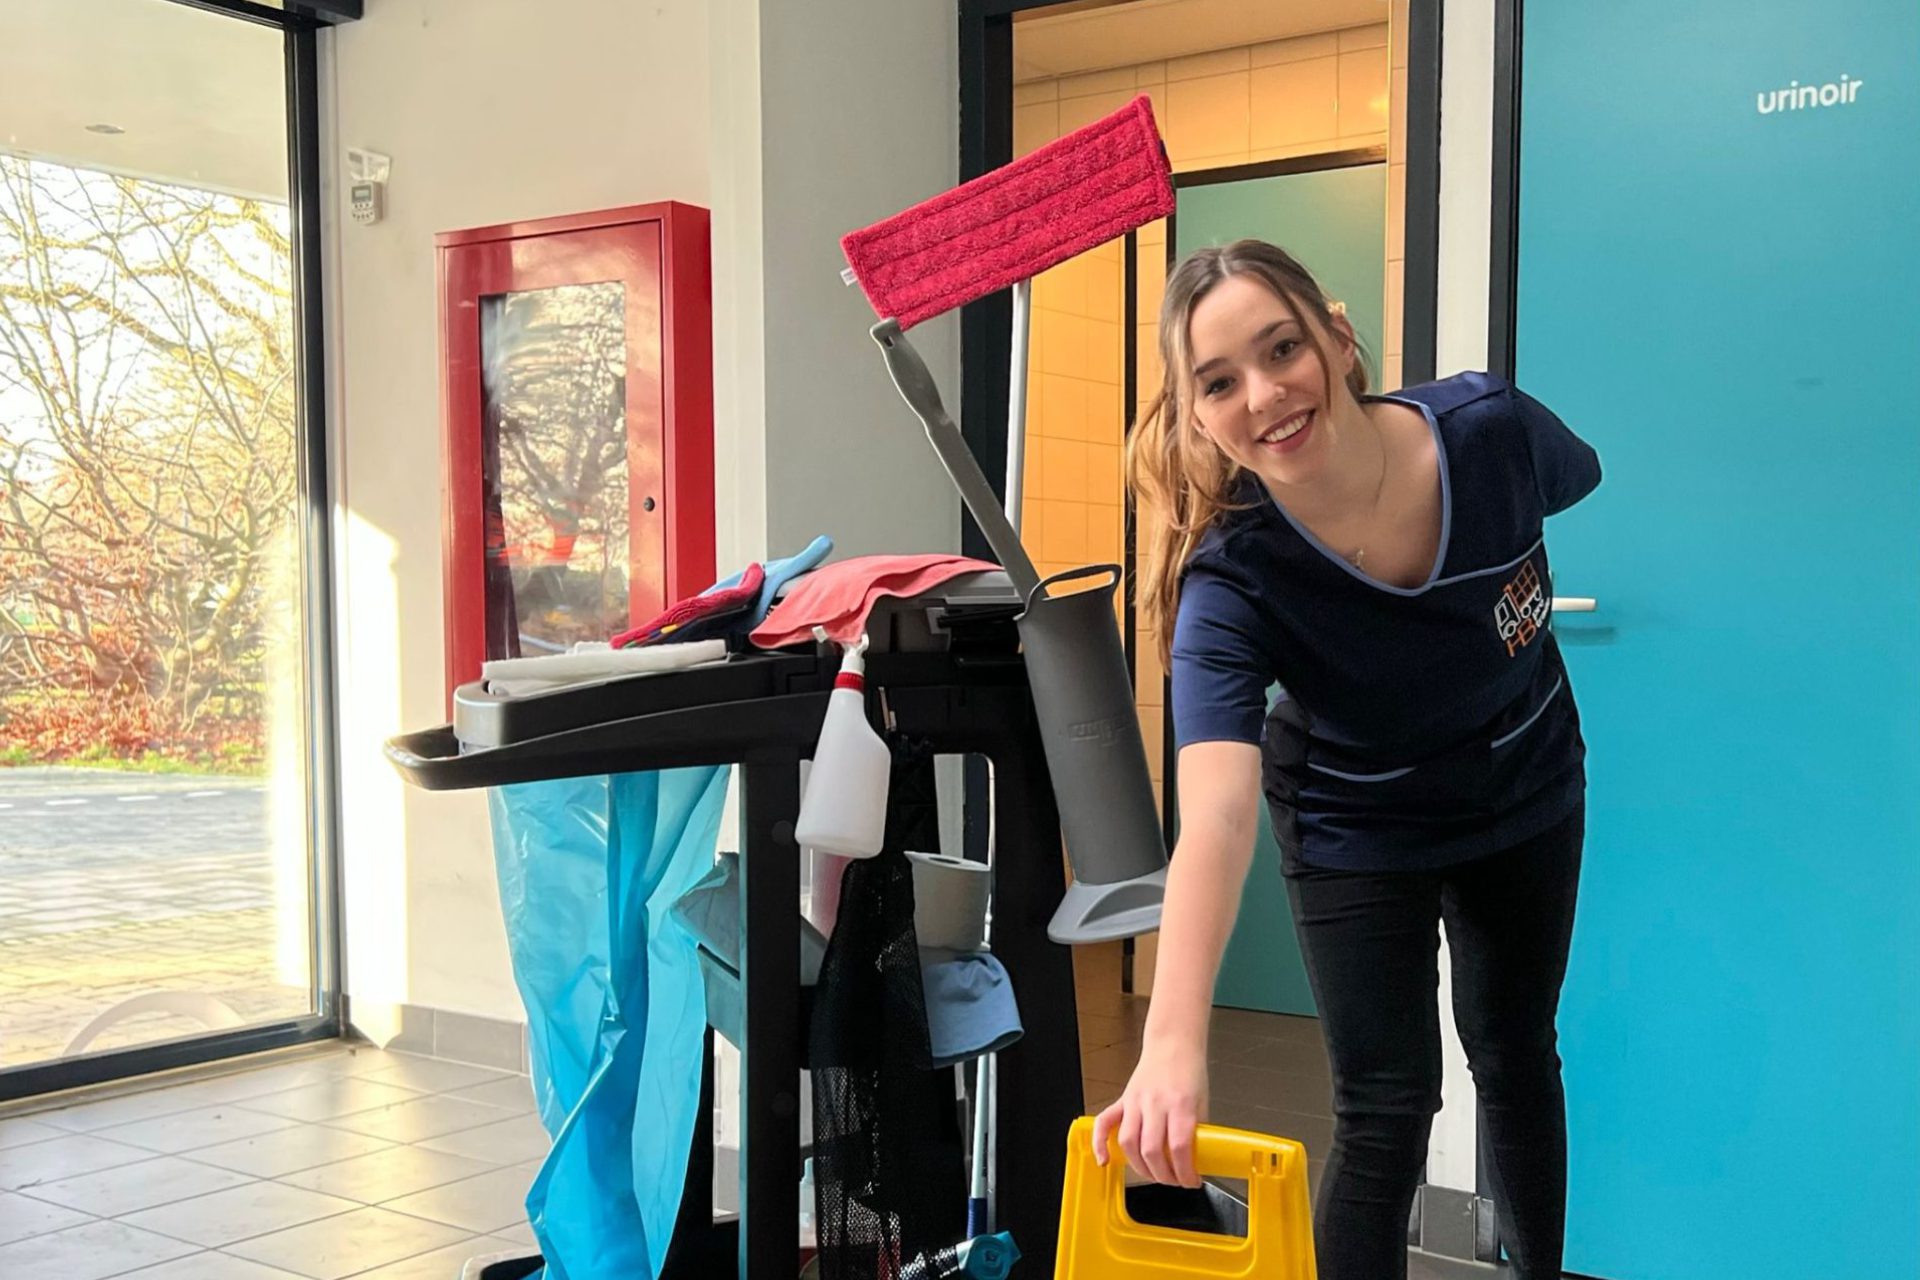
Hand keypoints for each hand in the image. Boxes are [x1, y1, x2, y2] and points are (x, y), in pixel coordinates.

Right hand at [1090, 1037, 1208, 1186]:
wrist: (1173, 1042)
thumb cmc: (1189, 1070)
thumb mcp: (1202, 1102)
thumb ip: (1195, 1130)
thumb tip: (1195, 1158)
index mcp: (1180, 1105)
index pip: (1179, 1147)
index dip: (1185, 1172)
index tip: (1191, 1181)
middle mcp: (1156, 1104)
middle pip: (1152, 1150)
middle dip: (1163, 1175)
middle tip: (1174, 1181)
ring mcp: (1136, 1101)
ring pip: (1129, 1142)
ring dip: (1140, 1167)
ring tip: (1153, 1174)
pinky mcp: (1124, 1099)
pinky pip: (1105, 1122)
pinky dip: (1100, 1143)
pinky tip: (1104, 1160)